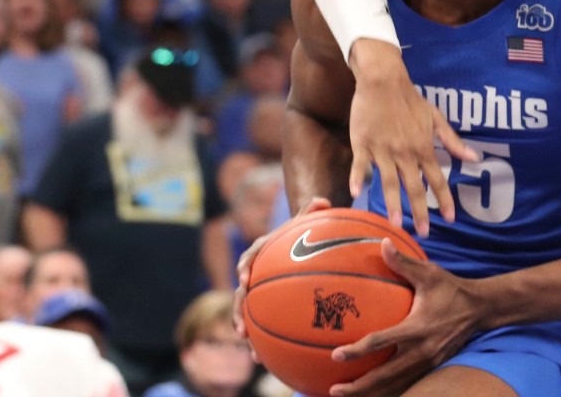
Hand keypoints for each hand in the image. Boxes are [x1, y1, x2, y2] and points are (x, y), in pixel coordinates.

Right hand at [233, 197, 331, 342]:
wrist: (295, 247)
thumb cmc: (301, 235)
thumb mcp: (305, 223)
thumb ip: (311, 212)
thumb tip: (322, 200)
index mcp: (261, 253)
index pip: (249, 258)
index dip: (245, 268)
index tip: (245, 278)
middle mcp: (254, 274)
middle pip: (241, 293)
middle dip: (238, 310)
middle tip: (242, 327)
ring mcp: (257, 293)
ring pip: (245, 312)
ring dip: (245, 329)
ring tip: (250, 346)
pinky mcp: (263, 307)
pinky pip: (259, 324)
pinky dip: (259, 342)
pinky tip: (263, 360)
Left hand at [329, 239, 481, 396]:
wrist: (481, 309)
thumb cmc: (451, 289)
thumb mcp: (429, 273)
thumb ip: (403, 262)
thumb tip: (382, 243)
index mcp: (417, 328)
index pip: (381, 342)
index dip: (357, 350)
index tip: (336, 355)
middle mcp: (421, 351)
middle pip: (385, 376)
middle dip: (359, 387)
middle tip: (334, 390)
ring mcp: (428, 364)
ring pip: (395, 386)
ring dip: (370, 394)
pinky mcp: (432, 368)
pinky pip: (407, 385)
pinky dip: (388, 392)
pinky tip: (372, 394)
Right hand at [347, 40, 477, 236]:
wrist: (383, 80)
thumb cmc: (410, 99)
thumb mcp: (436, 118)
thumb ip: (452, 140)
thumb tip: (474, 157)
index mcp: (423, 147)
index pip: (437, 179)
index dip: (445, 200)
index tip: (452, 219)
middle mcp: (406, 152)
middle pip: (414, 187)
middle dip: (421, 212)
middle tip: (424, 233)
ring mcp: (383, 149)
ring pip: (389, 181)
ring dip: (393, 203)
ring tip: (395, 224)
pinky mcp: (363, 143)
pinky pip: (361, 164)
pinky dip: (358, 178)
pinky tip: (357, 193)